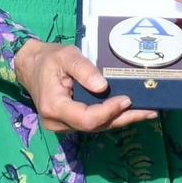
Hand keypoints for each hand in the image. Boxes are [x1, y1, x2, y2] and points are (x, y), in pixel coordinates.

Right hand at [14, 39, 155, 133]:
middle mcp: (58, 122)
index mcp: (55, 107)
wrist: (31, 66)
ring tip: (148, 111)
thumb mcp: (66, 56)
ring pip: (97, 126)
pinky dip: (112, 116)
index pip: (87, 118)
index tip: (127, 99)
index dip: (109, 111)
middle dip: (124, 118)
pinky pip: (94, 122)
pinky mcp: (71, 122)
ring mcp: (64, 125)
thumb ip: (83, 70)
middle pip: (96, 126)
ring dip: (122, 119)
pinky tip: (131, 111)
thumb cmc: (49, 59)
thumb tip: (103, 86)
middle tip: (150, 111)